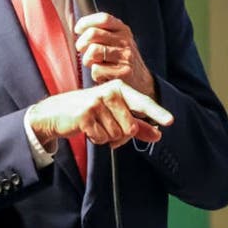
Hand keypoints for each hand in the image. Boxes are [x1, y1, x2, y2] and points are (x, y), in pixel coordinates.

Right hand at [29, 79, 173, 148]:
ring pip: (116, 134)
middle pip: (130, 127)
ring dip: (106, 136)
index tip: (170, 121)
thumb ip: (138, 126)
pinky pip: (102, 138)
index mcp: (120, 89)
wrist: (58, 113)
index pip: (142, 102)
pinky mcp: (85, 114)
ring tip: (95, 125)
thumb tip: (158, 135)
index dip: (157, 113)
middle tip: (105, 126)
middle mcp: (110, 92)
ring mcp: (97, 102)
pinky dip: (96, 138)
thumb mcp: (115, 117)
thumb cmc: (90, 113)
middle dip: (120, 134)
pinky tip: (87, 128)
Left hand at [74, 12, 156, 98]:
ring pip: (93, 51)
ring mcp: (125, 56)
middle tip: (82, 50)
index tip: (78, 30)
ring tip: (93, 64)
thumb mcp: (116, 41)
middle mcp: (125, 41)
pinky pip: (96, 69)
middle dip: (81, 43)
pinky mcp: (123, 72)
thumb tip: (79, 28)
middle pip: (93, 33)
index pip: (103, 18)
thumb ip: (101, 32)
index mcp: (123, 30)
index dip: (86, 22)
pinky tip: (102, 75)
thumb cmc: (120, 60)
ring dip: (87, 60)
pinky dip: (95, 74)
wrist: (141, 82)